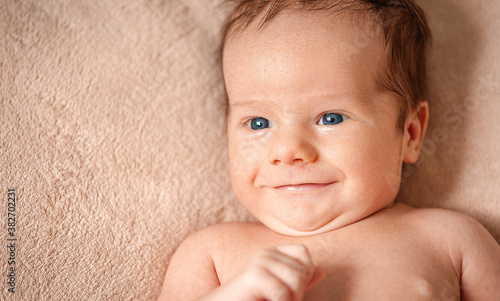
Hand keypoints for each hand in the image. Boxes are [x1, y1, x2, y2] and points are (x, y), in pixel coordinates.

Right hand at [201, 244, 324, 300]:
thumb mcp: (280, 289)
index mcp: (273, 253)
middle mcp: (266, 253)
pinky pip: (283, 294)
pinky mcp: (254, 276)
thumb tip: (322, 271)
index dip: (304, 274)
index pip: (304, 253)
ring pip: (296, 281)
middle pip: (302, 271)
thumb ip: (300, 280)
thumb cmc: (253, 299)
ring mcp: (259, 262)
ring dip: (291, 300)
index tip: (290, 290)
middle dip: (297, 293)